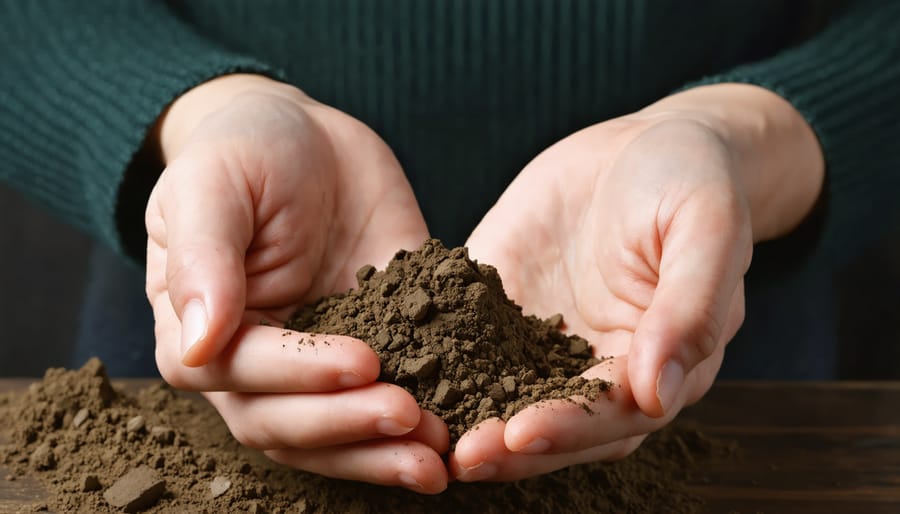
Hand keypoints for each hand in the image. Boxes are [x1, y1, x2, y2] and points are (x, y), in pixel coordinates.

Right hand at [144, 75, 447, 492]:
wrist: (311, 137)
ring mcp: (316, 366)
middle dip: (350, 428)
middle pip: (287, 425)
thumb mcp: (214, 184)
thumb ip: (201, 258)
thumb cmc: (246, 150)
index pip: (240, 374)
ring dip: (382, 452)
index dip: (300, 375)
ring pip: (335, 435)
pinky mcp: (374, 351)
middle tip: (412, 420)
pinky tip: (459, 435)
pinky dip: (419, 425)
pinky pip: (388, 398)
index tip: (363, 362)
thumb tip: (196, 345)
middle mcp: (257, 364)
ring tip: (439, 457)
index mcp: (203, 329)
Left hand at [452, 84, 823, 480]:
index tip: (522, 435)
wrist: (643, 143)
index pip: (610, 414)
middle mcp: (593, 364)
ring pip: (500, 391)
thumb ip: (691, 310)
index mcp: (654, 362)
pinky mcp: (498, 306)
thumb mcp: (706, 230)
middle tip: (460, 456)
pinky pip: (462, 335)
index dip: (569, 429)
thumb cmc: (692, 180)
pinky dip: (432, 357)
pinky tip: (397, 367)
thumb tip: (660, 395)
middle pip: (550, 422)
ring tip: (420, 430)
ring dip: (464, 416)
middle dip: (505, 444)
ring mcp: (540, 338)